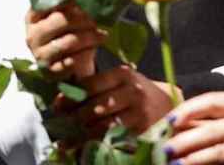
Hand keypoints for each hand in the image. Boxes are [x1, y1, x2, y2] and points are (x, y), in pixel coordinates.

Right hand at [25, 3, 104, 79]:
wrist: (67, 65)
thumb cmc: (67, 34)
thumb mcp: (65, 16)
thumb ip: (70, 3)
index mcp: (32, 17)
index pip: (50, 2)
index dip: (72, 0)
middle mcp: (32, 35)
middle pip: (61, 20)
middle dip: (84, 18)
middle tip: (99, 18)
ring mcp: (40, 55)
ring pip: (69, 41)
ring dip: (90, 37)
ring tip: (103, 35)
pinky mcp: (50, 72)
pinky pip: (72, 62)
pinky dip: (86, 55)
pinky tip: (94, 49)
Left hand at [63, 66, 177, 134]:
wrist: (166, 106)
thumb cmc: (133, 93)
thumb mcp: (118, 81)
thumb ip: (93, 86)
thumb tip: (60, 101)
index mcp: (122, 74)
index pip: (89, 85)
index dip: (69, 98)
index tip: (57, 107)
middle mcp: (132, 91)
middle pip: (94, 107)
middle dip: (73, 119)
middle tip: (58, 126)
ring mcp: (140, 113)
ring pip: (103, 126)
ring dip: (80, 136)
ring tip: (65, 141)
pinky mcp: (143, 132)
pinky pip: (114, 140)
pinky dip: (96, 145)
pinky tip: (82, 149)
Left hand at [164, 93, 223, 164]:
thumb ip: (219, 119)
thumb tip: (176, 126)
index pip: (212, 101)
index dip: (187, 110)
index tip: (168, 121)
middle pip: (211, 130)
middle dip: (183, 141)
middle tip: (163, 149)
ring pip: (218, 153)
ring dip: (193, 160)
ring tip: (174, 164)